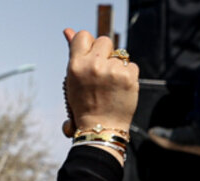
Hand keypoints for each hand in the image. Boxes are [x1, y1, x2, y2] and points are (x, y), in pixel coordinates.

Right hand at [61, 28, 139, 151]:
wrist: (100, 130)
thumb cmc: (84, 106)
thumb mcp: (72, 81)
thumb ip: (74, 55)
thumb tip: (68, 31)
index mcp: (76, 66)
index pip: (83, 35)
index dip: (88, 45)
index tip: (90, 56)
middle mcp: (93, 65)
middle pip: (105, 41)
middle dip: (105, 54)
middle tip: (101, 74)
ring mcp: (112, 70)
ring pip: (120, 55)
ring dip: (117, 67)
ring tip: (110, 87)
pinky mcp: (129, 76)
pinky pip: (131, 66)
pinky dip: (128, 76)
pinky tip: (120, 90)